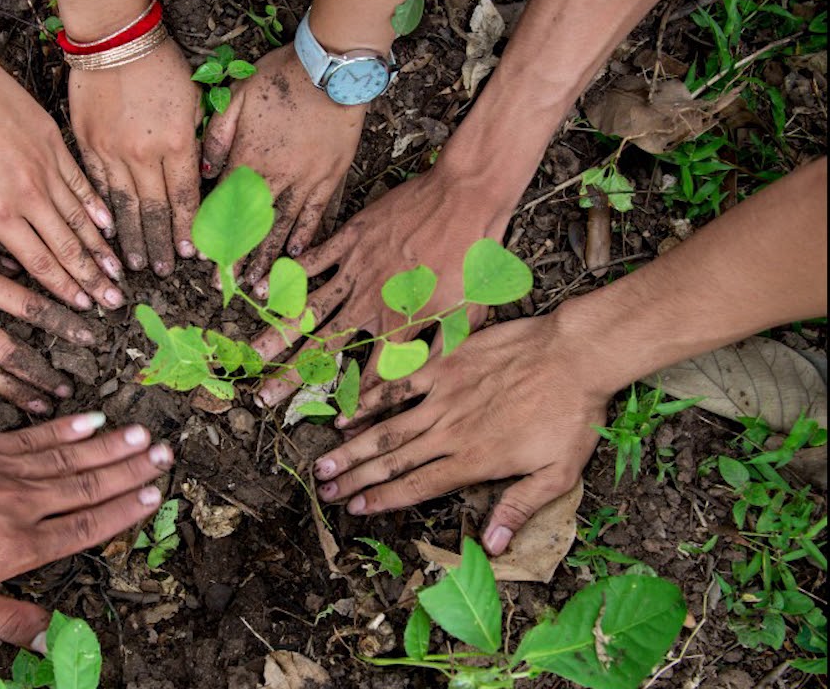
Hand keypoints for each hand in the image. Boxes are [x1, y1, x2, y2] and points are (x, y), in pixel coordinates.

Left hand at [0, 30, 125, 311]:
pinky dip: (97, 206)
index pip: (36, 261)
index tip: (80, 305)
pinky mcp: (53, 144)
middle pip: (65, 248)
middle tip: (111, 301)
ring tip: (118, 271)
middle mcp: (26, 196)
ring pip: (80, 218)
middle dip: (90, 278)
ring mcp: (44, 169)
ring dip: (100, 248)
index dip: (61, 288)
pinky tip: (110, 224)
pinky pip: (81, 183)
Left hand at [0, 413, 171, 647]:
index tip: (155, 496)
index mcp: (19, 546)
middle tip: (166, 455)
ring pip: (69, 457)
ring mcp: (4, 470)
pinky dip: (67, 428)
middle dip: (131, 471)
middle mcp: (22, 504)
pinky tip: (92, 419)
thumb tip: (48, 639)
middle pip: (88, 486)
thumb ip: (6, 620)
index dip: (123, 512)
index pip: (85, 527)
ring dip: (110, 446)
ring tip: (144, 434)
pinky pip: (35, 436)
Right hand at [70, 41, 202, 275]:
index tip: (190, 254)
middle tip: (161, 272)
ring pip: (124, 207)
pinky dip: (102, 213)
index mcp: (178, 143)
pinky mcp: (87, 145)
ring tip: (131, 266)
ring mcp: (112, 152)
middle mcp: (145, 155)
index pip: (185, 199)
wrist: (115, 37)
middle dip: (159, 246)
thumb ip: (196, 142)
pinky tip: (105, 233)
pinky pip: (96, 188)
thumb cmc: (161, 64)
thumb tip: (198, 179)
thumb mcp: (193, 101)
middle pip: (155, 211)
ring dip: (130, 239)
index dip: (188, 230)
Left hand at [201, 44, 362, 286]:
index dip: (214, 234)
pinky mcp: (330, 176)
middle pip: (252, 225)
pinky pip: (315, 213)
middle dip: (239, 258)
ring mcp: (305, 179)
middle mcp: (275, 176)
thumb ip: (216, 135)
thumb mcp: (236, 95)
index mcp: (248, 157)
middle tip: (228, 287)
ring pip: (282, 226)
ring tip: (259, 285)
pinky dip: (305, 235)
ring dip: (269, 257)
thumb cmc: (281, 76)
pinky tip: (296, 256)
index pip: (225, 205)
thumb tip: (204, 171)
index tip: (205, 260)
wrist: (331, 68)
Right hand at [250, 167, 510, 407]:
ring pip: (309, 307)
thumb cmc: (474, 255)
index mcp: (400, 323)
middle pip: (323, 347)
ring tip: (253, 354)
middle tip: (262, 397)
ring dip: (278, 332)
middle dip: (290, 375)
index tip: (337, 426)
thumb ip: (442, 349)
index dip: (355, 403)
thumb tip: (422, 381)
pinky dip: (288, 276)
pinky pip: (312, 261)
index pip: (372, 374)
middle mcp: (370, 302)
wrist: (465, 197)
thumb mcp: (470, 312)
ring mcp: (356, 269)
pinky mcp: (350, 239)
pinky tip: (261, 292)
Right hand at [311, 314, 603, 555]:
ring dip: (353, 448)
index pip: (418, 486)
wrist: (576, 355)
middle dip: (356, 480)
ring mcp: (445, 397)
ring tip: (324, 463)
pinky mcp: (446, 366)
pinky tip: (349, 413)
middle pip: (393, 461)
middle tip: (325, 493)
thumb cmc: (572, 415)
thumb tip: (491, 545)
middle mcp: (451, 432)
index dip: (384, 500)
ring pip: (388, 428)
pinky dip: (372, 401)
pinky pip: (400, 386)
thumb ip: (519, 507)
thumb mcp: (559, 473)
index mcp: (475, 460)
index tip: (355, 510)